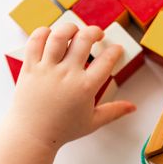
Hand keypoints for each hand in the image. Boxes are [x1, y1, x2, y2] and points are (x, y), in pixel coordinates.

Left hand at [8, 23, 135, 150]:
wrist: (32, 135)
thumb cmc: (62, 129)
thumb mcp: (93, 122)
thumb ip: (115, 111)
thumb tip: (132, 107)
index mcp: (86, 87)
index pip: (106, 60)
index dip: (115, 51)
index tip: (116, 49)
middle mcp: (67, 75)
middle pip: (84, 39)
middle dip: (94, 31)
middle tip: (97, 34)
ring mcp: (47, 69)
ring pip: (58, 36)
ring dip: (70, 28)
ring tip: (75, 31)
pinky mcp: (30, 68)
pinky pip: (35, 42)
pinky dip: (43, 33)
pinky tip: (51, 35)